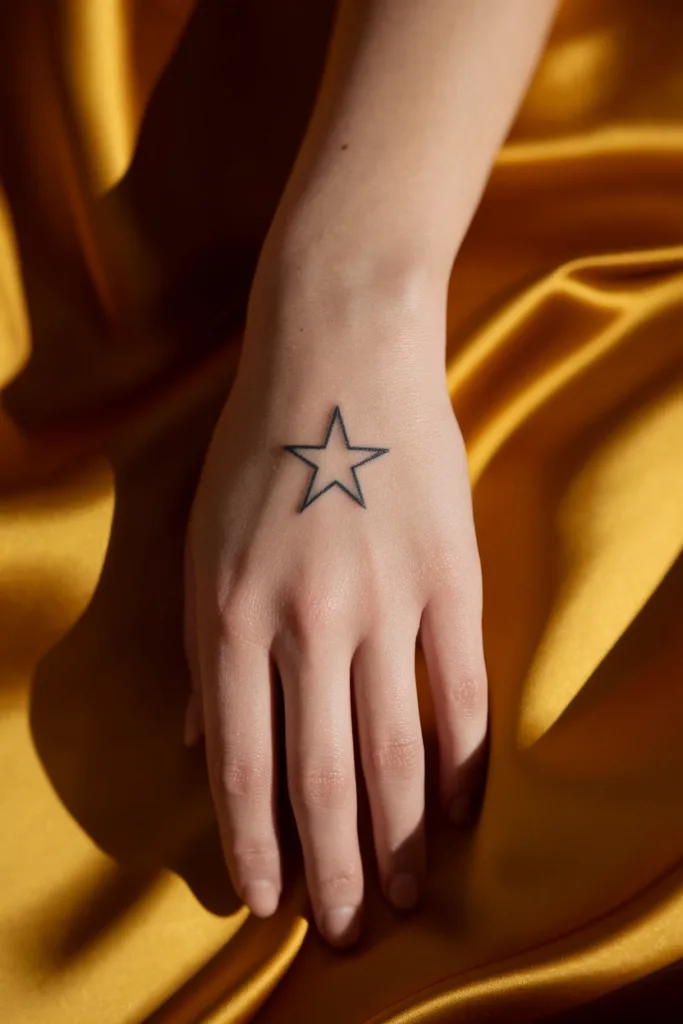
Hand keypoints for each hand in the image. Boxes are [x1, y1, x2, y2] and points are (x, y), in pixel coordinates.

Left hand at [184, 258, 487, 947]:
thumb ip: (204, 653)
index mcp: (228, 616)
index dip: (255, 845)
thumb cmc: (258, 446)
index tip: (267, 899)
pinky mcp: (449, 577)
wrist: (339, 352)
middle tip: (350, 931)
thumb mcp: (199, 543)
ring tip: (410, 895)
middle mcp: (303, 622)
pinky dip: (463, 766)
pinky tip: (463, 812)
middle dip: (335, 871)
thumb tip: (203, 744)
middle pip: (321, 779)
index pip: (242, 766)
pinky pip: (460, 694)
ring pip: (397, 752)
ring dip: (404, 839)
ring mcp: (383, 601)